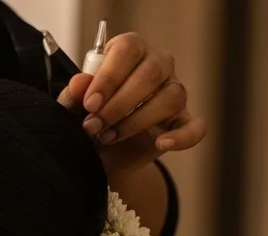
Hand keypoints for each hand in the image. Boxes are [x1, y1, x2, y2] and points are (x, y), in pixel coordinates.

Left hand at [57, 33, 206, 177]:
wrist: (98, 153)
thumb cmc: (86, 118)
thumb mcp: (72, 108)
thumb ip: (73, 96)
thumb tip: (79, 83)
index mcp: (129, 50)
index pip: (127, 50)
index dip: (108, 77)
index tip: (89, 104)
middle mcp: (157, 64)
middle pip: (151, 73)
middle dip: (118, 105)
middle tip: (93, 126)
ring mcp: (174, 91)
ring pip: (170, 97)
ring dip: (136, 121)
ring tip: (108, 137)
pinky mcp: (182, 120)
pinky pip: (194, 126)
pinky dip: (182, 136)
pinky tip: (162, 143)